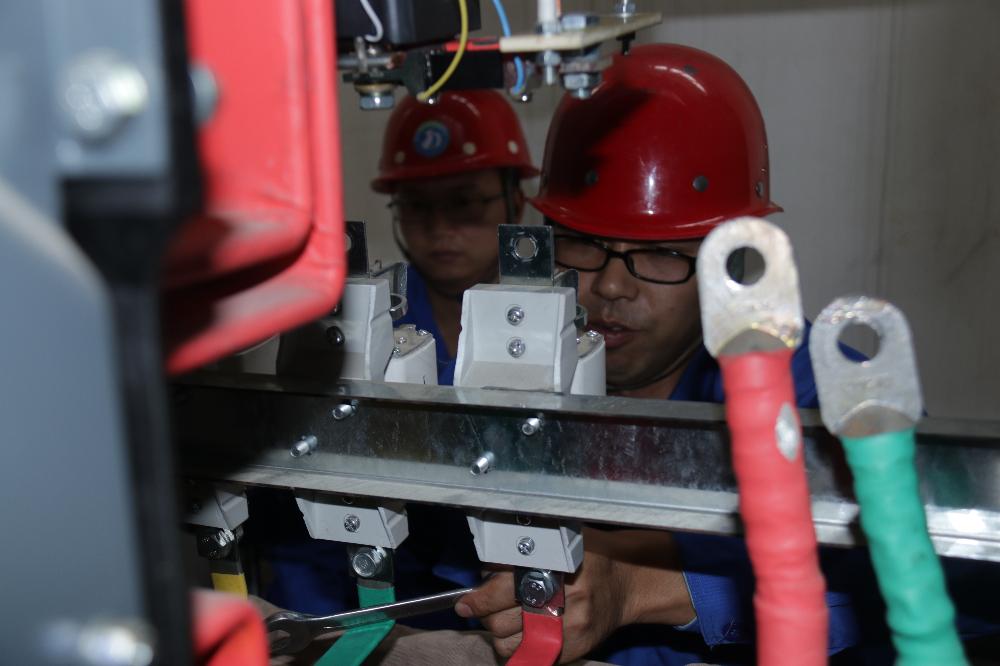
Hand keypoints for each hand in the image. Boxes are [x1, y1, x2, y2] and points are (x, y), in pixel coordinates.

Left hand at [454, 526, 694, 661]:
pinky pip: (528, 658)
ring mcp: (569, 628)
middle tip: (483, 606)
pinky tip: (522, 634)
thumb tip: (485, 564)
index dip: (480, 598)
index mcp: (556, 566)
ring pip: (509, 643)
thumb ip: (523, 547)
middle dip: (486, 614)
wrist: (627, 583)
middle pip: (501, 619)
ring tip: (505, 619)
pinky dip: (517, 649)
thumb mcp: (560, 540)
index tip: (465, 603)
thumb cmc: (589, 556)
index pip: (504, 587)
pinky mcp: (574, 649)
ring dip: (499, 633)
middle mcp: (564, 598)